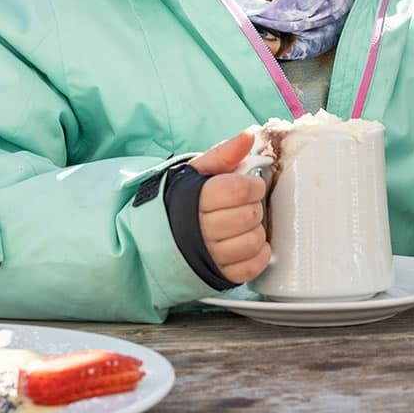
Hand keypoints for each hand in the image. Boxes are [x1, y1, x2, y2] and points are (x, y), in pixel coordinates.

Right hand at [188, 129, 271, 284]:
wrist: (155, 238)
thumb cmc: (180, 202)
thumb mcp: (196, 172)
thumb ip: (224, 153)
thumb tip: (248, 136)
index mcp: (195, 200)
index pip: (239, 190)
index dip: (253, 185)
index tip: (250, 184)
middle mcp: (201, 231)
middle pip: (249, 215)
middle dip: (254, 206)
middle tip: (244, 204)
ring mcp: (210, 257)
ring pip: (253, 242)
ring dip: (256, 230)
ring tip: (244, 224)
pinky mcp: (219, 276)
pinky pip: (251, 267)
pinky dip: (257, 254)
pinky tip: (247, 243)